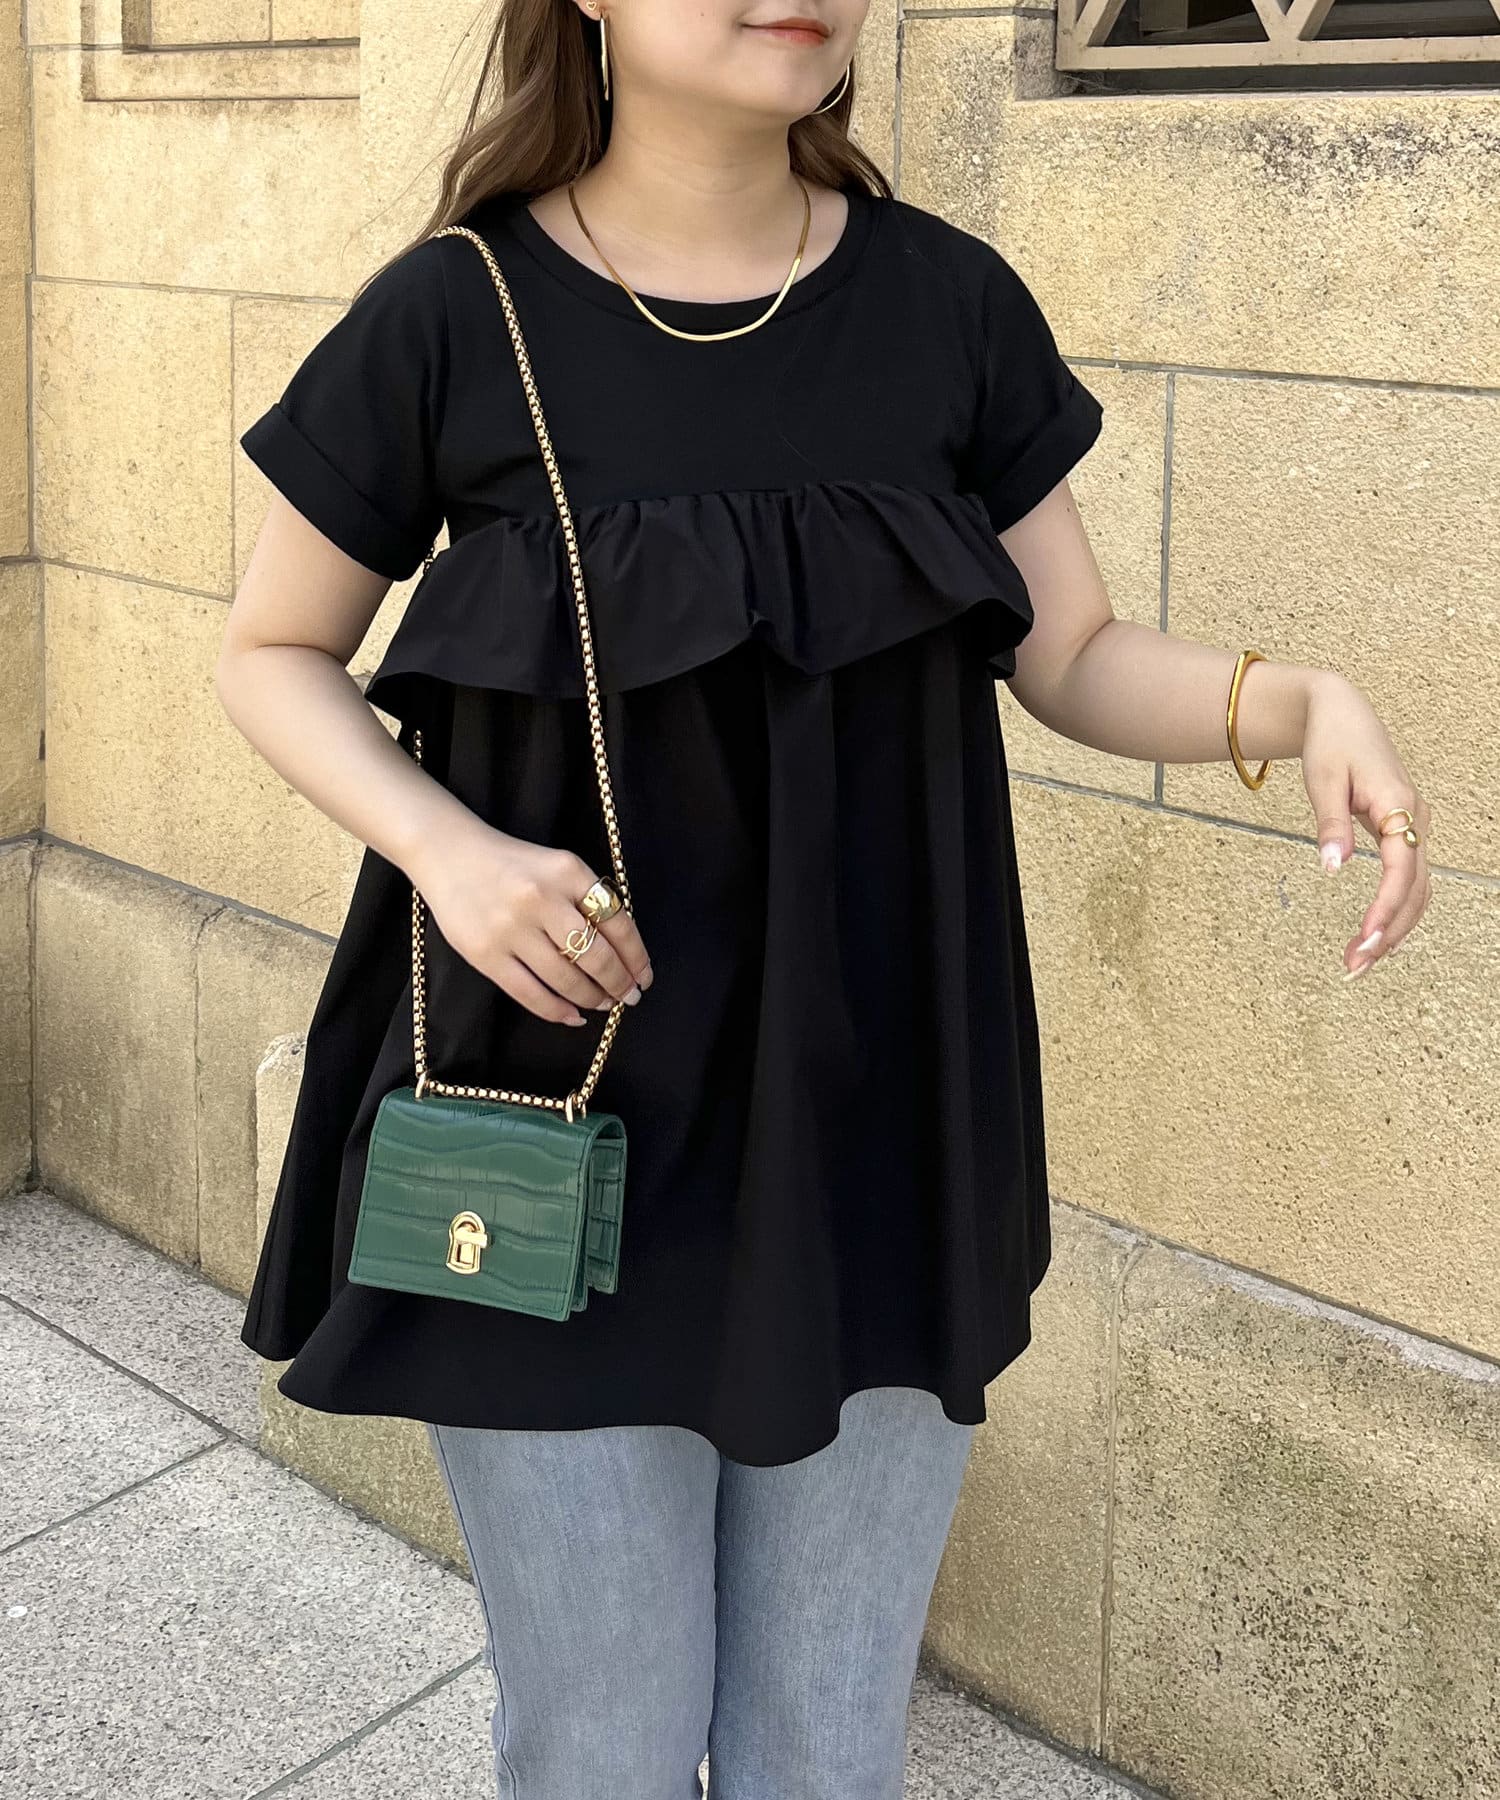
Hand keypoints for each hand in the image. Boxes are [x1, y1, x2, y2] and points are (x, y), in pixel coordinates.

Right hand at [413, 818, 652, 1025]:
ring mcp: (511, 929)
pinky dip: (557, 1011)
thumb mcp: (557, 867)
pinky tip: (573, 1016)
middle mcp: (542, 899)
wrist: (448, 853)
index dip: (636, 957)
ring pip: (566, 979)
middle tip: (629, 997)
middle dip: (619, 983)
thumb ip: (586, 900)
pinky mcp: (485, 954)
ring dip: (592, 998)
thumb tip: (621, 953)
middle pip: (596, 956)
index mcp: (568, 872)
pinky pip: (530, 994)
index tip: (643, 976)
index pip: (618, 923)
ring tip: (603, 1003)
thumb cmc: (511, 864)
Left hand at [1298, 670, 1431, 977]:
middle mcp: (1415, 818)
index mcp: (1397, 804)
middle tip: (1354, 967)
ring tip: (1359, 962)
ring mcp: (1414, 826)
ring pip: (1417, 888)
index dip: (1386, 908)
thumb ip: (1330, 825)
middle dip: (1388, 932)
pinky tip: (1376, 936)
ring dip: (1394, 928)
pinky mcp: (1405, 831)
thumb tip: (1334, 868)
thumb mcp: (1323, 780)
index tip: (1366, 940)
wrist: (1342, 713)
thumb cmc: (1331, 742)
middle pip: (1414, 888)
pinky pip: (1410, 879)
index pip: (1401, 869)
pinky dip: (1397, 910)